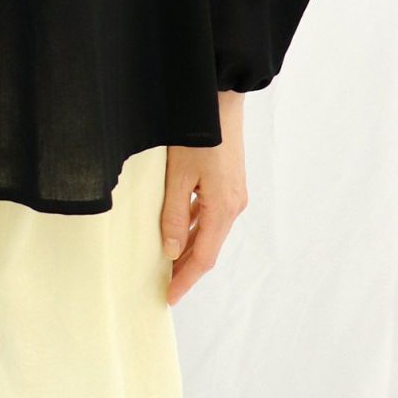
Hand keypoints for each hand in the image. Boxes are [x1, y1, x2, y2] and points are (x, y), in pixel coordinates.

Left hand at [160, 91, 248, 304]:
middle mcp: (233, 206)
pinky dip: (194, 227)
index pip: (203, 257)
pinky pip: (210, 214)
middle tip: (164, 286)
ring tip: (167, 264)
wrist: (219, 100)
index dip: (186, 280)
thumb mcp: (178, 176)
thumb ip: (173, 215)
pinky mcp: (229, 183)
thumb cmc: (198, 134)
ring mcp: (233, 194)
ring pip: (209, 231)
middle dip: (187, 269)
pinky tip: (177, 229)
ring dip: (190, 248)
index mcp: (222, 209)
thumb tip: (171, 251)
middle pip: (208, 248)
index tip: (169, 298)